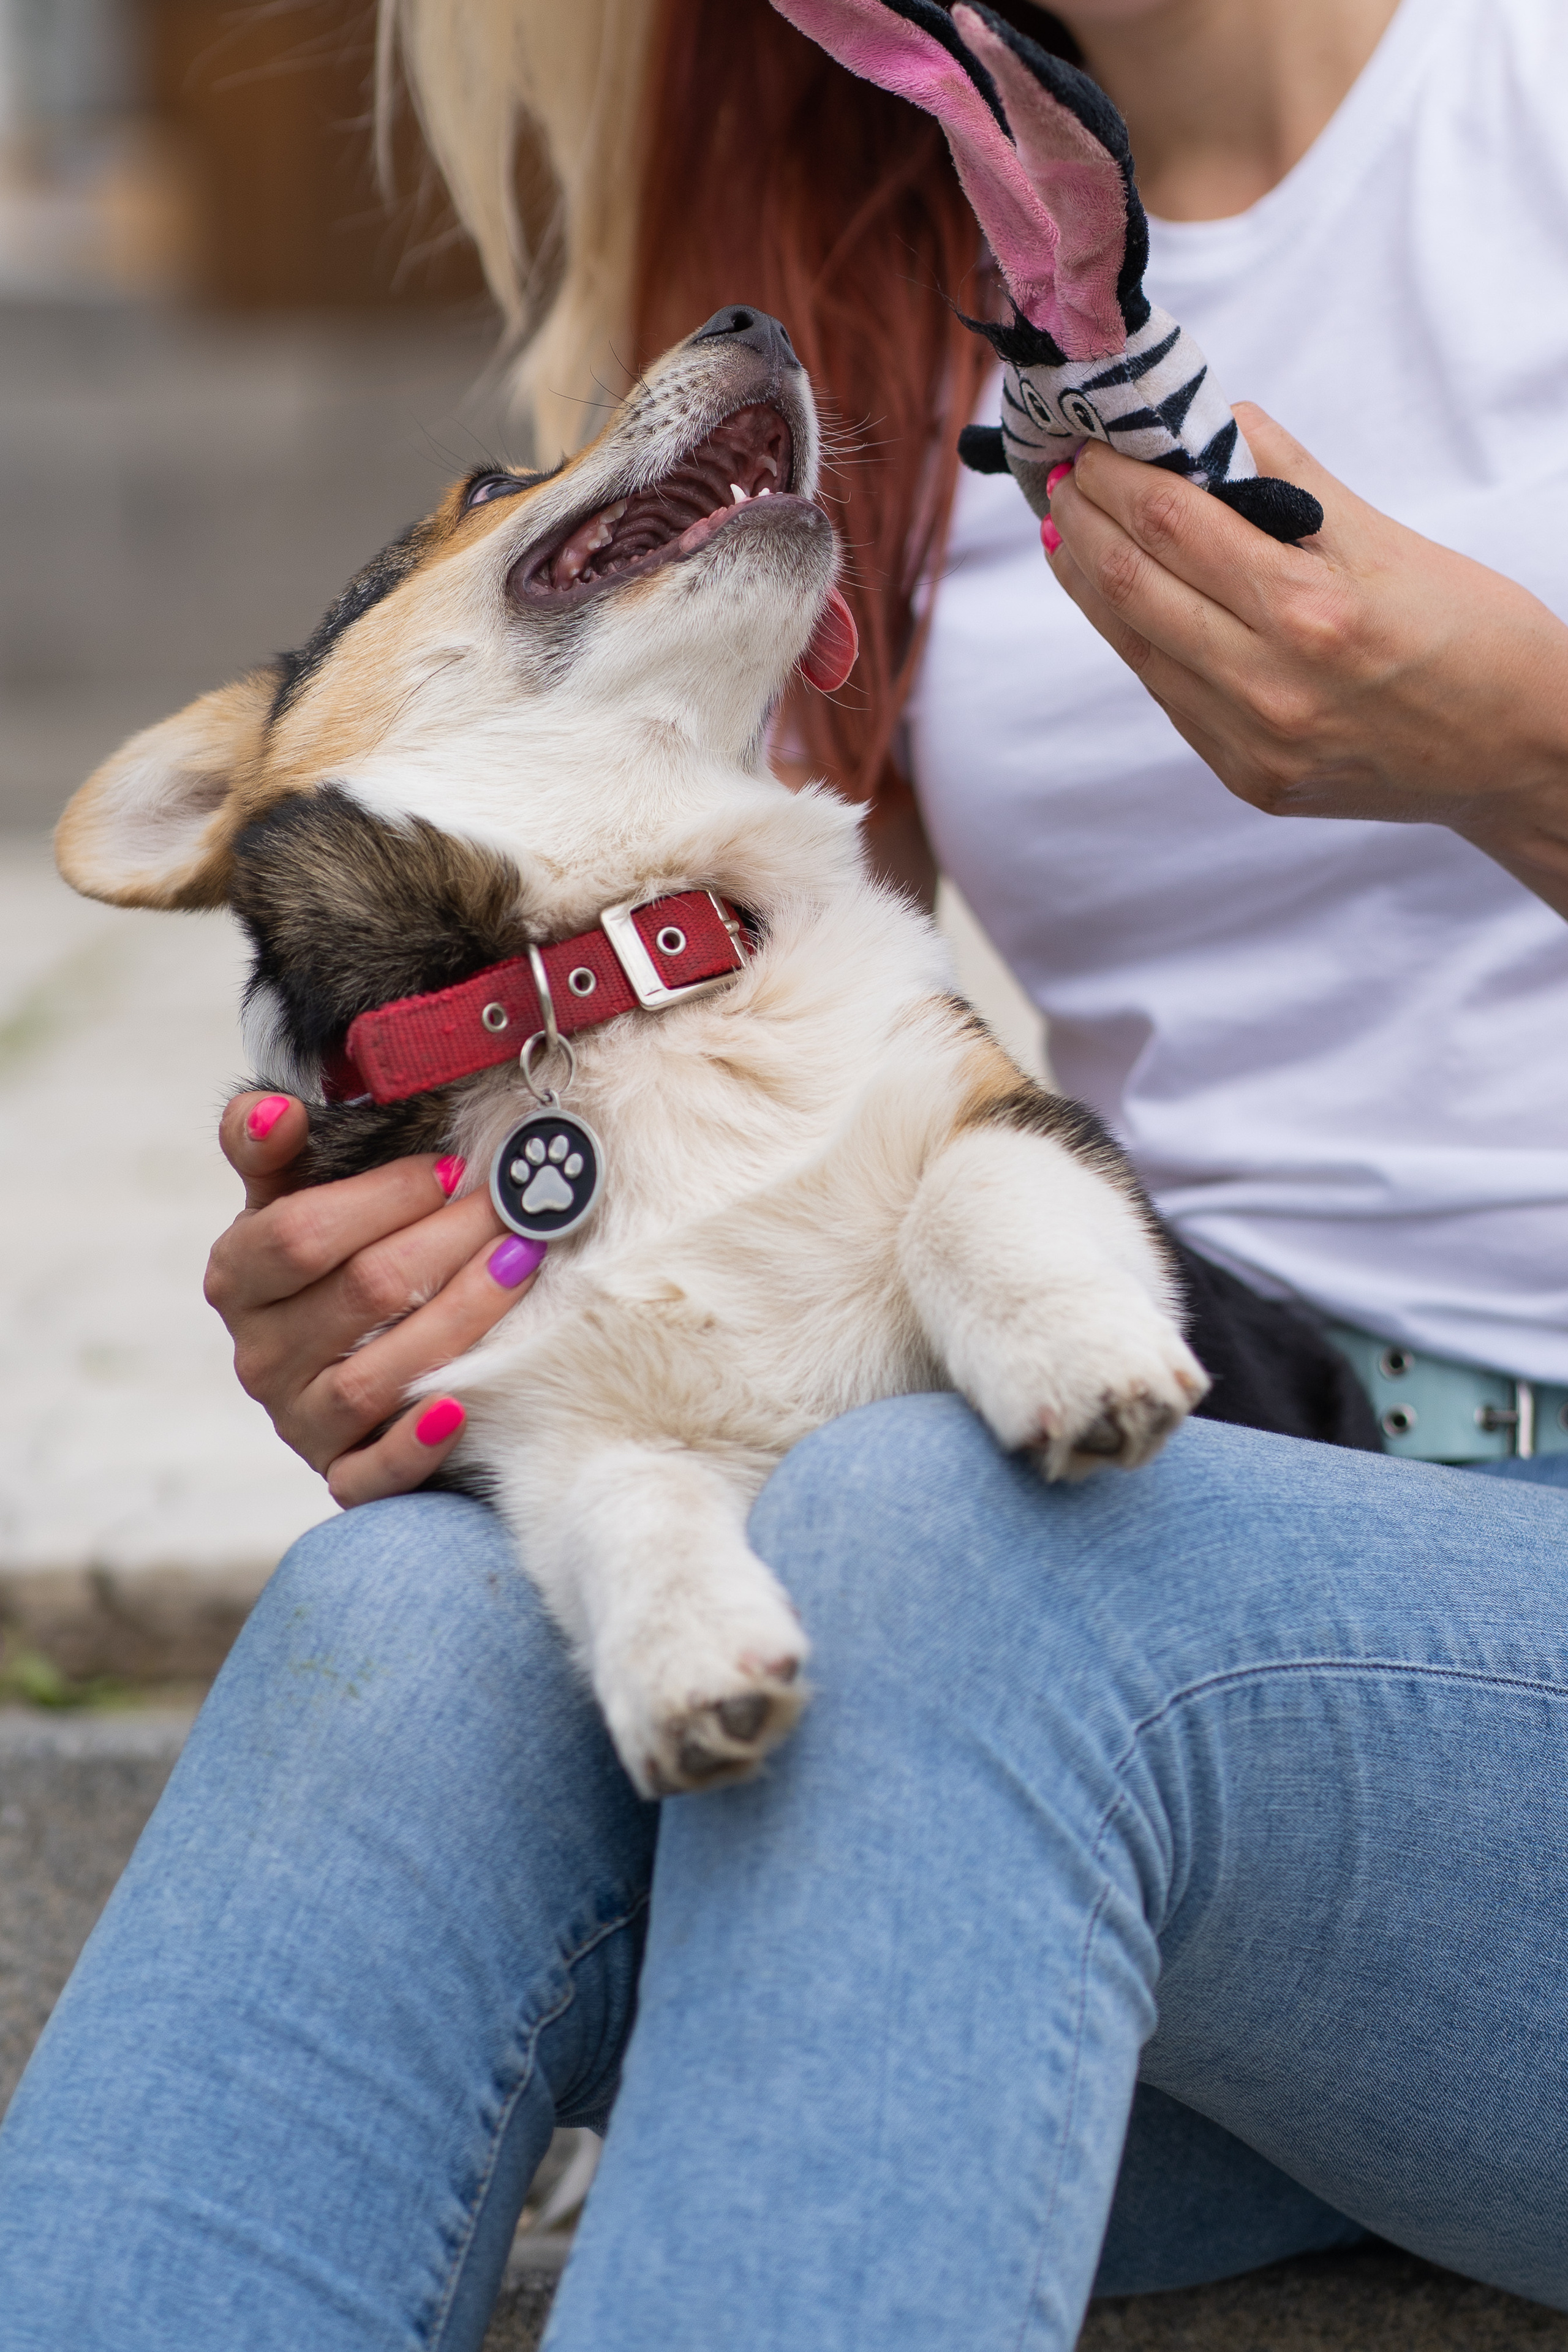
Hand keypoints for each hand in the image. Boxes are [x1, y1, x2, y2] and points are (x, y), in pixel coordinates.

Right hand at [205, 1093, 541, 1507]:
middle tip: (513, 1209)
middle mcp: (258, 1356)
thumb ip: (272, 1149)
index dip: (385, 1198)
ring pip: (376, 1377)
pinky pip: (371, 1474)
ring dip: (461, 1318)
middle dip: (447, 1242)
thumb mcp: (292, 1198)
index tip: (454, 1169)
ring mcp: (297, 1422)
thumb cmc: (332, 1262)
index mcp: (238, 1278)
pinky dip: (414, 1445)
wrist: (346, 1360)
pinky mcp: (339, 1475)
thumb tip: (274, 1109)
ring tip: (521, 1266)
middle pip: (359, 1295)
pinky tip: (461, 1408)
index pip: (301, 1234)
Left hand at [1043, 405, 1567, 916]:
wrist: (1521, 754)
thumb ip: (1297, 484)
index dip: (1116, 479)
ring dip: (1092, 587)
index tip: (1089, 446)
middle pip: (1136, 589)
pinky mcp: (1250, 781)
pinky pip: (1173, 700)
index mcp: (1312, 612)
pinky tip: (1122, 604)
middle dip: (1084, 526)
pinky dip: (1138, 643)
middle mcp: (1271, 687)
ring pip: (1139, 651)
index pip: (1174, 527)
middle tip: (1057, 481)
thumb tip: (1220, 427)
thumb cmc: (1477, 637)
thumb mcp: (1394, 542)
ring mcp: (1254, 745)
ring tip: (1067, 536)